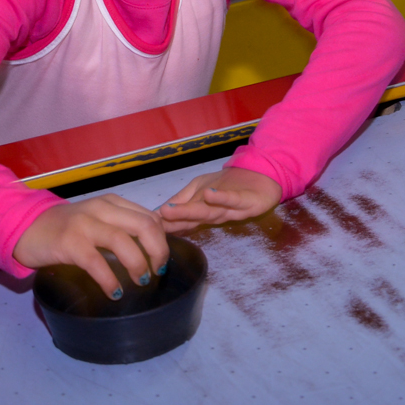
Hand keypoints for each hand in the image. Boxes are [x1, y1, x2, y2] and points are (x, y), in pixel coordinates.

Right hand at [13, 195, 167, 299]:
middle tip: (157, 271)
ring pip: (123, 241)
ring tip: (141, 281)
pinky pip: (96, 262)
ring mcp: (84, 224)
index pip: (150, 217)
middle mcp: (101, 209)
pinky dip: (110, 280)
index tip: (162, 260)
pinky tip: (115, 292)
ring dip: (138, 265)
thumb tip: (151, 250)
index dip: (162, 240)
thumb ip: (119, 226)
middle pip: (144, 226)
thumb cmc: (65, 228)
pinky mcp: (69, 243)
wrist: (27, 228)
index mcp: (112, 203)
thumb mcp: (96, 220)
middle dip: (158, 251)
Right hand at [157, 167, 282, 232]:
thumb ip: (181, 202)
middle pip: (191, 218)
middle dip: (172, 221)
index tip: (142, 227)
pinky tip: (208, 194)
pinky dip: (220, 198)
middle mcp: (213, 214)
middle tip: (152, 223)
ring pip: (208, 212)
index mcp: (201, 212)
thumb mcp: (200, 190)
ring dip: (189, 212)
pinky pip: (232, 200)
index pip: (180, 219)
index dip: (163, 223)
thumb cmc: (229, 186)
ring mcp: (229, 209)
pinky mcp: (246, 202)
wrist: (263, 178)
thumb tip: (155, 214)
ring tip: (170, 211)